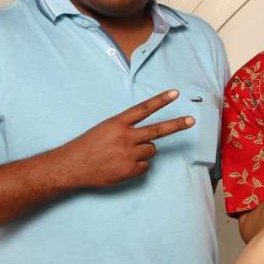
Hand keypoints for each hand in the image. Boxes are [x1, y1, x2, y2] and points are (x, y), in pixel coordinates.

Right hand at [58, 90, 194, 187]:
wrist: (72, 166)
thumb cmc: (87, 147)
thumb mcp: (104, 129)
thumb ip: (125, 129)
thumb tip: (146, 138)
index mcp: (117, 123)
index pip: (144, 108)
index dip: (161, 100)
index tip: (175, 93)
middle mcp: (125, 137)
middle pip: (158, 130)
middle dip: (177, 125)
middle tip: (191, 120)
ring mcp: (128, 154)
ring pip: (151, 150)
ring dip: (143, 152)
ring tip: (123, 154)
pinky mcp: (129, 170)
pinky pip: (145, 166)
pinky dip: (137, 166)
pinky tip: (122, 166)